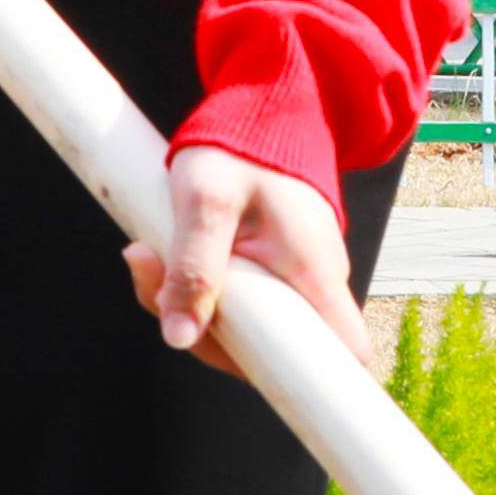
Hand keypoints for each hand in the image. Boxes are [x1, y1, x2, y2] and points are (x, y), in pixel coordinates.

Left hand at [126, 146, 374, 376]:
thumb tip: (180, 339)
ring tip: (151, 257)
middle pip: (273, 356)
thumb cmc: (238, 148)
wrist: (260, 110)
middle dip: (206, 339)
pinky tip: (165, 258)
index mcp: (313, 271)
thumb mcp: (206, 199)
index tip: (243, 368)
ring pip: (246, 333)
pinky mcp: (271, 276)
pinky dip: (197, 294)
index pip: (344, 356)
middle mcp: (314, 285)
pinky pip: (236, 308)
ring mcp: (293, 283)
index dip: (309, 384)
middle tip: (157, 286)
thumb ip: (194, 267)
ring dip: (191, 310)